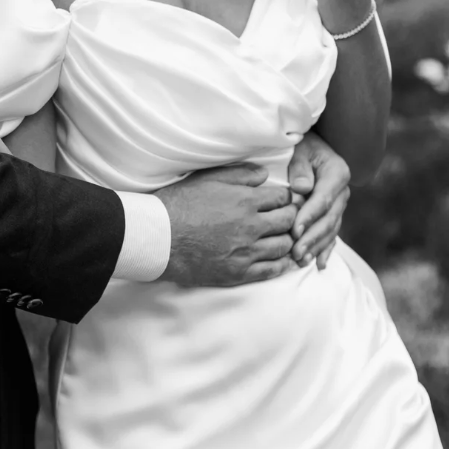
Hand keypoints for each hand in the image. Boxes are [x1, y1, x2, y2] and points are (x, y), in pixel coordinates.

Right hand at [156, 164, 298, 288]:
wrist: (158, 237)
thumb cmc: (179, 205)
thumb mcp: (207, 179)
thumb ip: (239, 175)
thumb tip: (265, 175)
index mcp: (245, 201)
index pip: (282, 198)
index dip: (285, 197)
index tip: (282, 200)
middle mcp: (250, 227)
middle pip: (288, 221)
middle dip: (290, 216)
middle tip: (285, 217)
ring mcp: (246, 252)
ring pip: (284, 246)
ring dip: (286, 239)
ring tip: (281, 236)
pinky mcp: (238, 273)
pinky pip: (271, 270)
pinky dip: (281, 264)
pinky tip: (280, 260)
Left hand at [286, 132, 350, 268]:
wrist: (311, 144)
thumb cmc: (301, 144)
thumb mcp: (299, 148)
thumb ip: (299, 166)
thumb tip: (300, 188)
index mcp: (337, 173)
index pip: (322, 199)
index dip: (308, 217)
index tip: (294, 230)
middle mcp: (342, 191)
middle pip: (328, 219)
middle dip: (312, 238)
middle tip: (296, 252)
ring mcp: (339, 204)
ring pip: (330, 230)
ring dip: (317, 247)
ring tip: (301, 261)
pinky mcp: (334, 213)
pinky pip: (331, 234)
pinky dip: (325, 249)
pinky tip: (318, 264)